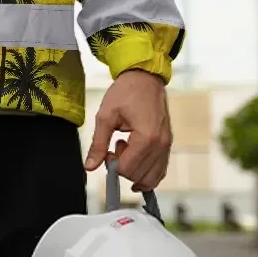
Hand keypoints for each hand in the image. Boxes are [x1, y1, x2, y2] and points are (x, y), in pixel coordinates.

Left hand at [84, 69, 171, 191]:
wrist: (145, 77)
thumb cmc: (126, 92)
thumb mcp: (106, 115)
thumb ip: (98, 143)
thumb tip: (90, 166)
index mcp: (146, 137)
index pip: (127, 169)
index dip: (112, 164)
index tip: (107, 150)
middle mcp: (161, 145)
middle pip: (138, 176)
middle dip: (122, 167)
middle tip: (114, 147)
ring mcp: (167, 146)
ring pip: (151, 178)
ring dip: (134, 170)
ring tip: (126, 148)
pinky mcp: (168, 145)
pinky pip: (160, 171)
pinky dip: (146, 172)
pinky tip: (134, 159)